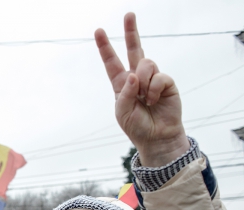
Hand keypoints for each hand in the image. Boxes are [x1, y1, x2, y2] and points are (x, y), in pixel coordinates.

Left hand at [95, 13, 189, 166]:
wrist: (156, 137)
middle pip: (133, 49)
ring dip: (144, 81)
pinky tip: (154, 100)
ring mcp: (152, 78)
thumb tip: (134, 74)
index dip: (105, 47)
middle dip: (131, 31)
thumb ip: (125, 93)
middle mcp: (136, 77)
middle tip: (129, 14)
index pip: (112, 62)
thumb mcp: (122, 112)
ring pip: (146, 64)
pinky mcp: (167, 83)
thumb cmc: (136, 126)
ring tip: (145, 99)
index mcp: (121, 84)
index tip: (99, 30)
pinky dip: (154, 89)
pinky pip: (159, 77)